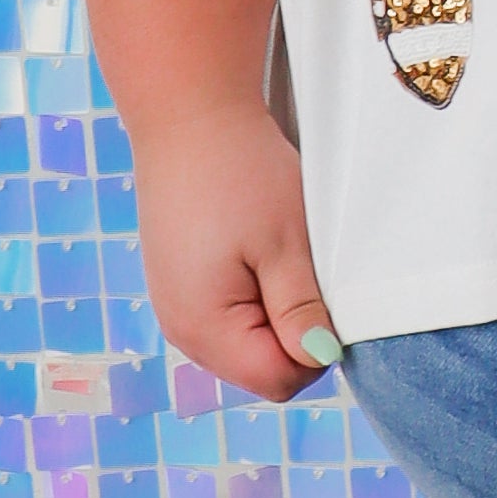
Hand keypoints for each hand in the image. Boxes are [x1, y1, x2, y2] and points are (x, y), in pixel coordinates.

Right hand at [130, 97, 342, 403]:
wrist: (188, 116)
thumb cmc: (239, 172)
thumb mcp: (287, 244)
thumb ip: (302, 311)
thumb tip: (320, 359)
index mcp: (204, 327)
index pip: (280, 381)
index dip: (316, 347)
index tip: (320, 291)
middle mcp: (181, 330)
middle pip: (262, 369)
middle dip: (294, 330)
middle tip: (297, 265)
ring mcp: (176, 309)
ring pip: (248, 344)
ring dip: (274, 310)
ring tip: (272, 251)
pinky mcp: (180, 288)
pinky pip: (230, 317)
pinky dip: (254, 294)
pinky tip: (253, 248)